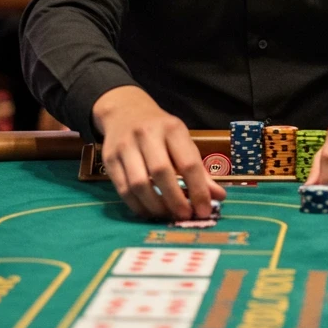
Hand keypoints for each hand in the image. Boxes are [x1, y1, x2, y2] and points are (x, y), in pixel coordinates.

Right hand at [93, 86, 225, 220]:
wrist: (125, 111)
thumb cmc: (161, 131)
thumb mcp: (183, 142)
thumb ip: (200, 170)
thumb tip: (218, 197)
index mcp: (172, 129)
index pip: (188, 162)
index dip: (198, 190)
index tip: (204, 211)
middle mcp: (147, 134)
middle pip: (161, 172)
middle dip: (175, 200)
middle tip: (184, 216)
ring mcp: (125, 146)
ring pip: (138, 184)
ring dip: (155, 206)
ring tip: (167, 215)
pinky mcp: (109, 159)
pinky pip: (123, 189)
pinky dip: (138, 206)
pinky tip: (149, 211)